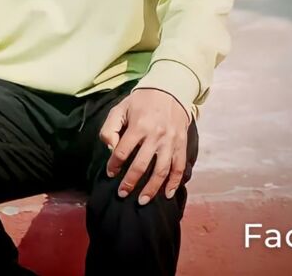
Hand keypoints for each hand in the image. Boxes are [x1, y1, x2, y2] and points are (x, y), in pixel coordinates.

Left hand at [99, 89, 188, 204]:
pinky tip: (167, 194)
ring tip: (142, 201)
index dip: (114, 165)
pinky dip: (174, 182)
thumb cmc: (141, 102)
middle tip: (122, 194)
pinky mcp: (181, 144)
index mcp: (138, 126)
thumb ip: (110, 127)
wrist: (170, 90)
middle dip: (130, 182)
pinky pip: (178, 167)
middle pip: (140, 165)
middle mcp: (155, 136)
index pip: (122, 151)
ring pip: (161, 171)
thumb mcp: (121, 108)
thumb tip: (110, 148)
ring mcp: (170, 141)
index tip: (110, 173)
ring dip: (151, 188)